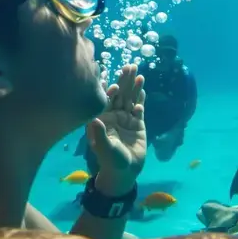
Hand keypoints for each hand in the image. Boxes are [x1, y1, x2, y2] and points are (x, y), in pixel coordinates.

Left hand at [87, 65, 145, 195]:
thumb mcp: (105, 149)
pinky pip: (138, 107)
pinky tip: (143, 87)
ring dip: (133, 86)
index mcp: (102, 119)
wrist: (126, 171)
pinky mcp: (137, 123)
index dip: (109, 91)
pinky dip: (140, 98)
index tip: (114, 84)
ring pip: (129, 98)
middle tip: (129, 67)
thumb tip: (94, 120)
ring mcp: (125, 118)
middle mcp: (112, 115)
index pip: (104, 100)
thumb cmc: (111, 161)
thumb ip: (100, 135)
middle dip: (124, 81)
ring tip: (138, 73)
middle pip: (118, 94)